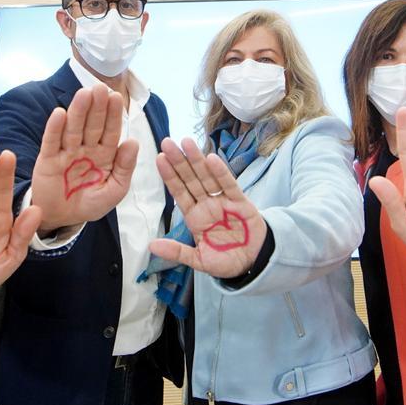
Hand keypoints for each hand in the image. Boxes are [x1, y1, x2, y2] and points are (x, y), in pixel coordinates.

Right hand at [28, 85, 137, 230]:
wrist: (62, 220)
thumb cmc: (89, 203)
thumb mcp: (114, 190)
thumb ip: (124, 168)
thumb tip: (133, 142)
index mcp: (104, 154)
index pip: (110, 131)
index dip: (113, 115)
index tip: (117, 97)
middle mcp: (86, 149)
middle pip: (92, 125)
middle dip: (97, 107)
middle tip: (100, 87)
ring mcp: (66, 152)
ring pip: (73, 129)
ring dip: (78, 111)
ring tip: (83, 94)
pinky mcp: (48, 159)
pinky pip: (52, 142)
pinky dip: (55, 128)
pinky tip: (59, 113)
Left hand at [149, 138, 267, 278]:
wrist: (254, 262)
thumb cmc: (226, 260)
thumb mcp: (200, 260)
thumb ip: (178, 252)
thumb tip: (151, 246)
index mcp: (195, 217)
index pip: (179, 193)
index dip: (170, 176)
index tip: (159, 159)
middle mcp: (207, 205)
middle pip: (191, 180)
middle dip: (179, 162)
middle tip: (167, 142)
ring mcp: (223, 202)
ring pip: (208, 177)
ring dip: (197, 160)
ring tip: (186, 142)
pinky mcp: (240, 202)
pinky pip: (229, 185)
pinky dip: (221, 172)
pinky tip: (212, 158)